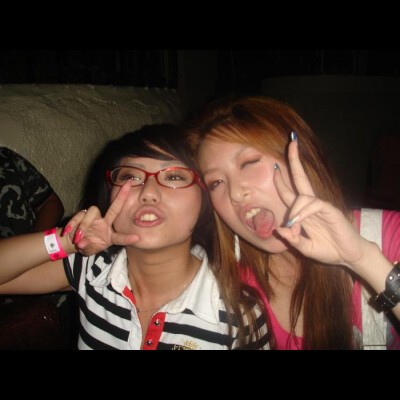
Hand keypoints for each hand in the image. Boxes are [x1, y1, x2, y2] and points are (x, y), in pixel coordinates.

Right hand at [62, 182, 139, 255]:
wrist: (72, 242)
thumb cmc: (85, 245)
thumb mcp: (88, 251)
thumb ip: (87, 247)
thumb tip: (82, 243)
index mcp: (110, 235)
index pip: (119, 237)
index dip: (127, 238)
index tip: (137, 238)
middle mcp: (105, 223)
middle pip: (115, 209)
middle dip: (122, 196)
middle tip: (129, 184)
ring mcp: (95, 218)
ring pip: (92, 212)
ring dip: (84, 225)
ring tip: (78, 238)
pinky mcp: (83, 214)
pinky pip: (79, 216)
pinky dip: (73, 224)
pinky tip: (68, 232)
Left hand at [274, 140, 370, 269]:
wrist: (349, 256)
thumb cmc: (329, 249)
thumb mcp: (305, 247)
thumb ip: (292, 239)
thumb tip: (279, 229)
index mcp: (303, 212)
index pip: (289, 192)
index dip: (281, 181)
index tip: (274, 167)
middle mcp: (311, 205)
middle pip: (300, 178)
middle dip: (294, 160)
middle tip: (291, 141)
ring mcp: (321, 206)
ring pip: (302, 196)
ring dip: (294, 209)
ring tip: (293, 225)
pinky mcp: (330, 210)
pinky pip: (313, 204)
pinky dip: (303, 212)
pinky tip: (299, 222)